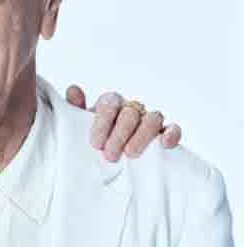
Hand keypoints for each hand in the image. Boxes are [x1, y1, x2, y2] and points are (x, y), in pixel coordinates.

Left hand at [66, 85, 182, 161]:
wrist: (108, 157)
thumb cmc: (94, 139)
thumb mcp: (80, 125)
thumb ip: (76, 108)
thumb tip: (73, 89)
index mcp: (110, 103)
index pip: (109, 103)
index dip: (102, 123)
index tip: (95, 144)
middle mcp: (131, 108)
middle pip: (130, 112)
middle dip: (119, 135)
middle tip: (109, 155)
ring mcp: (149, 119)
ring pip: (153, 118)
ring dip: (142, 136)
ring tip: (130, 155)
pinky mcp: (165, 133)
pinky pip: (173, 128)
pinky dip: (171, 134)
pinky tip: (164, 145)